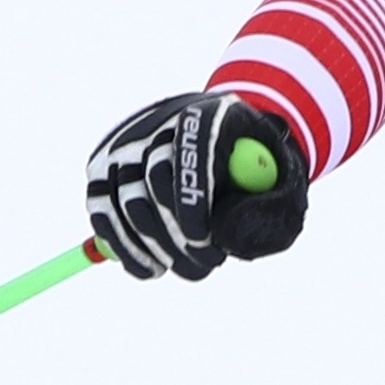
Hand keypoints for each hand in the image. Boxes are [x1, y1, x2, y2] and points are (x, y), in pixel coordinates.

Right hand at [85, 93, 309, 282]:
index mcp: (209, 115)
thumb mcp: (284, 183)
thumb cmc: (257, 170)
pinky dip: (122, 247)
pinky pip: (100, 211)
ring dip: (150, 248)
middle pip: (152, 178)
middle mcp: (159, 120)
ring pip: (121, 200)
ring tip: (185, 269)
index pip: (188, 153)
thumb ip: (271, 207)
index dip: (192, 202)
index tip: (206, 245)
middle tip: (204, 265)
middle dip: (176, 234)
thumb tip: (230, 239)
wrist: (226, 143)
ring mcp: (126, 141)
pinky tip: (150, 268)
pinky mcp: (103, 165)